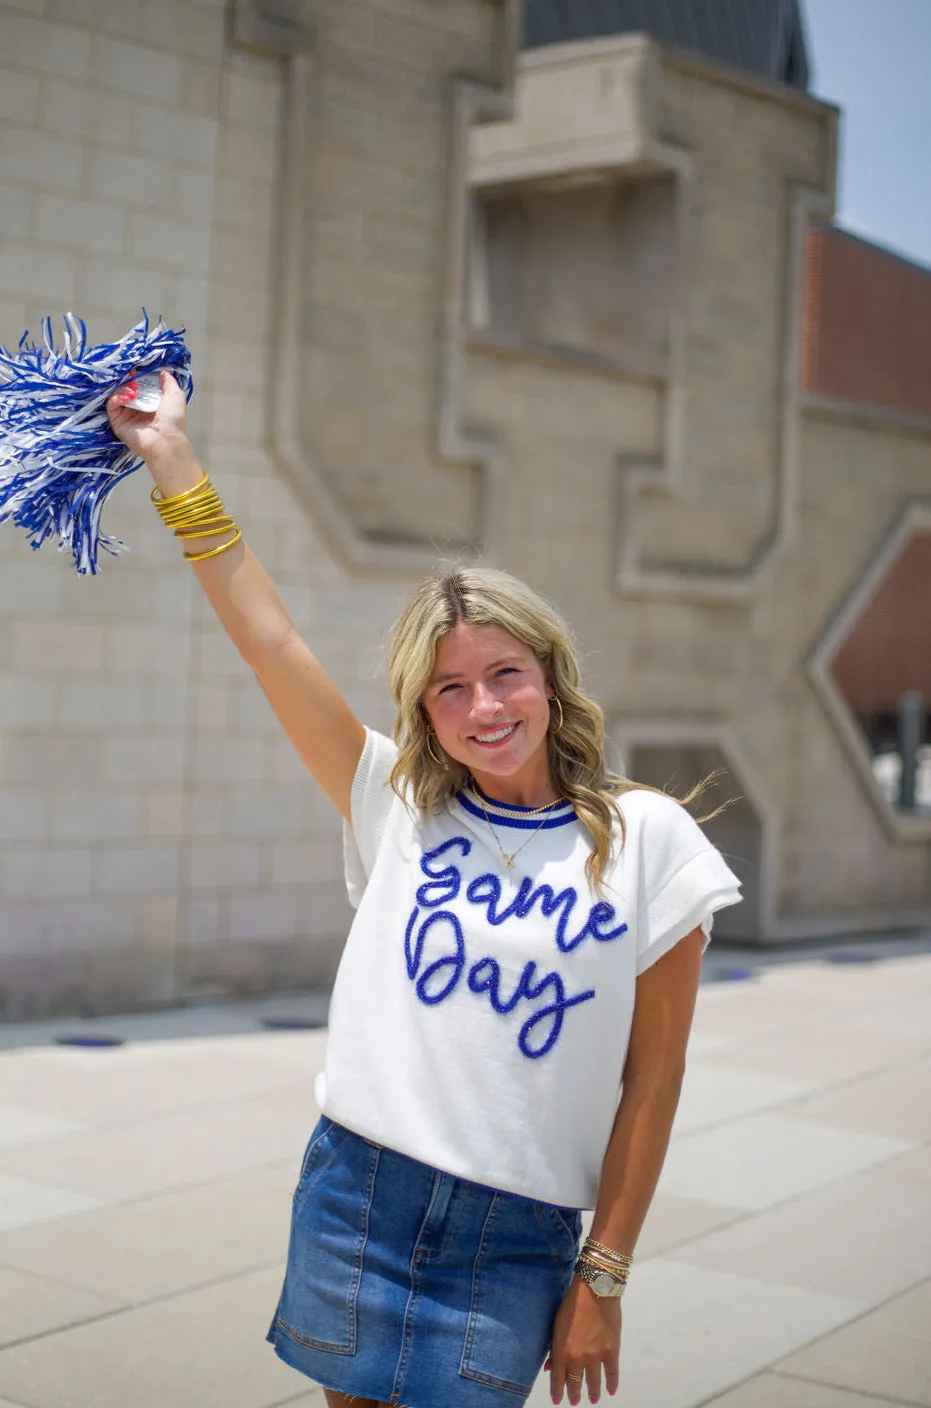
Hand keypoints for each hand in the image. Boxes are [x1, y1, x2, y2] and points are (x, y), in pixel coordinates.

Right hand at [106, 369, 189, 468]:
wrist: (165, 440)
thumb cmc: (173, 418)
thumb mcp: (175, 395)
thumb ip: (169, 382)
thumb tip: (163, 371)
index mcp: (151, 401)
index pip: (140, 383)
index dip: (138, 374)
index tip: (137, 368)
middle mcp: (138, 406)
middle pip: (127, 386)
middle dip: (128, 378)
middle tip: (131, 374)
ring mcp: (126, 413)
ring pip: (117, 393)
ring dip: (123, 387)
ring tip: (133, 389)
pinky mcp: (117, 420)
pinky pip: (111, 404)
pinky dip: (116, 397)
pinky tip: (127, 397)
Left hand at [546, 1278, 620, 1404]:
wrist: (594, 1291)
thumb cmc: (571, 1304)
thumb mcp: (556, 1325)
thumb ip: (554, 1347)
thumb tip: (549, 1366)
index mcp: (561, 1351)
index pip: (558, 1378)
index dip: (557, 1391)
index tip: (558, 1400)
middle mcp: (578, 1358)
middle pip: (575, 1382)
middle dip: (574, 1394)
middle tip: (574, 1401)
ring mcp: (596, 1356)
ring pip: (593, 1381)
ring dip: (592, 1392)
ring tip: (592, 1399)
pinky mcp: (612, 1351)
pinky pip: (612, 1373)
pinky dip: (612, 1383)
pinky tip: (610, 1391)